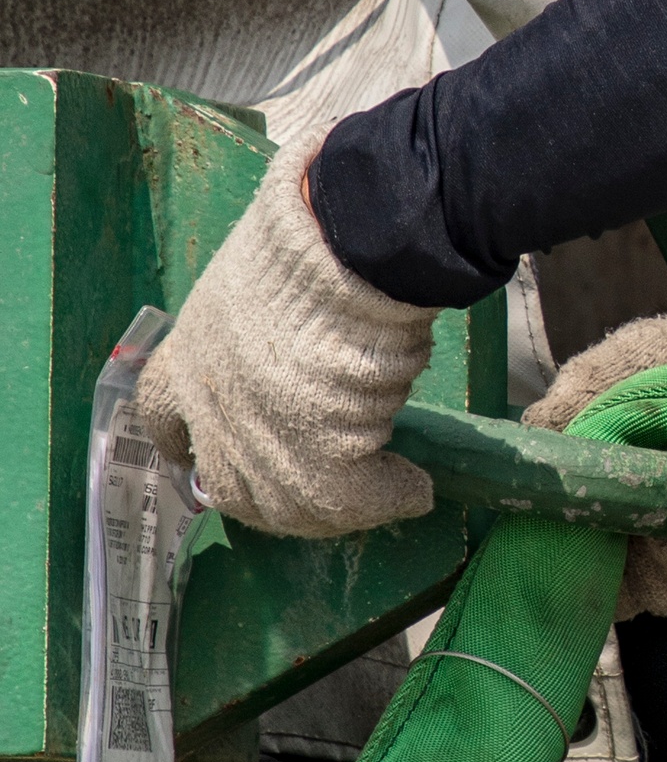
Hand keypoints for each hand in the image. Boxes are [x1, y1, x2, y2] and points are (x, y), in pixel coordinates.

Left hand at [137, 129, 437, 537]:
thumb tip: (315, 363)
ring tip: (376, 491)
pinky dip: (388, 497)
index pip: (160, 413)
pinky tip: (412, 488)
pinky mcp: (315, 474)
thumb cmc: (307, 256)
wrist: (344, 263)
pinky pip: (351, 502)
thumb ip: (266, 338)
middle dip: (258, 493)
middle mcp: (214, 409)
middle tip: (305, 493)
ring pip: (286, 504)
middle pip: (225, 482)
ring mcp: (259, 448)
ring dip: (329, 506)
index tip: (185, 458)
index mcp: (190, 353)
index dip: (176, 440)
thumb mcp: (263, 288)